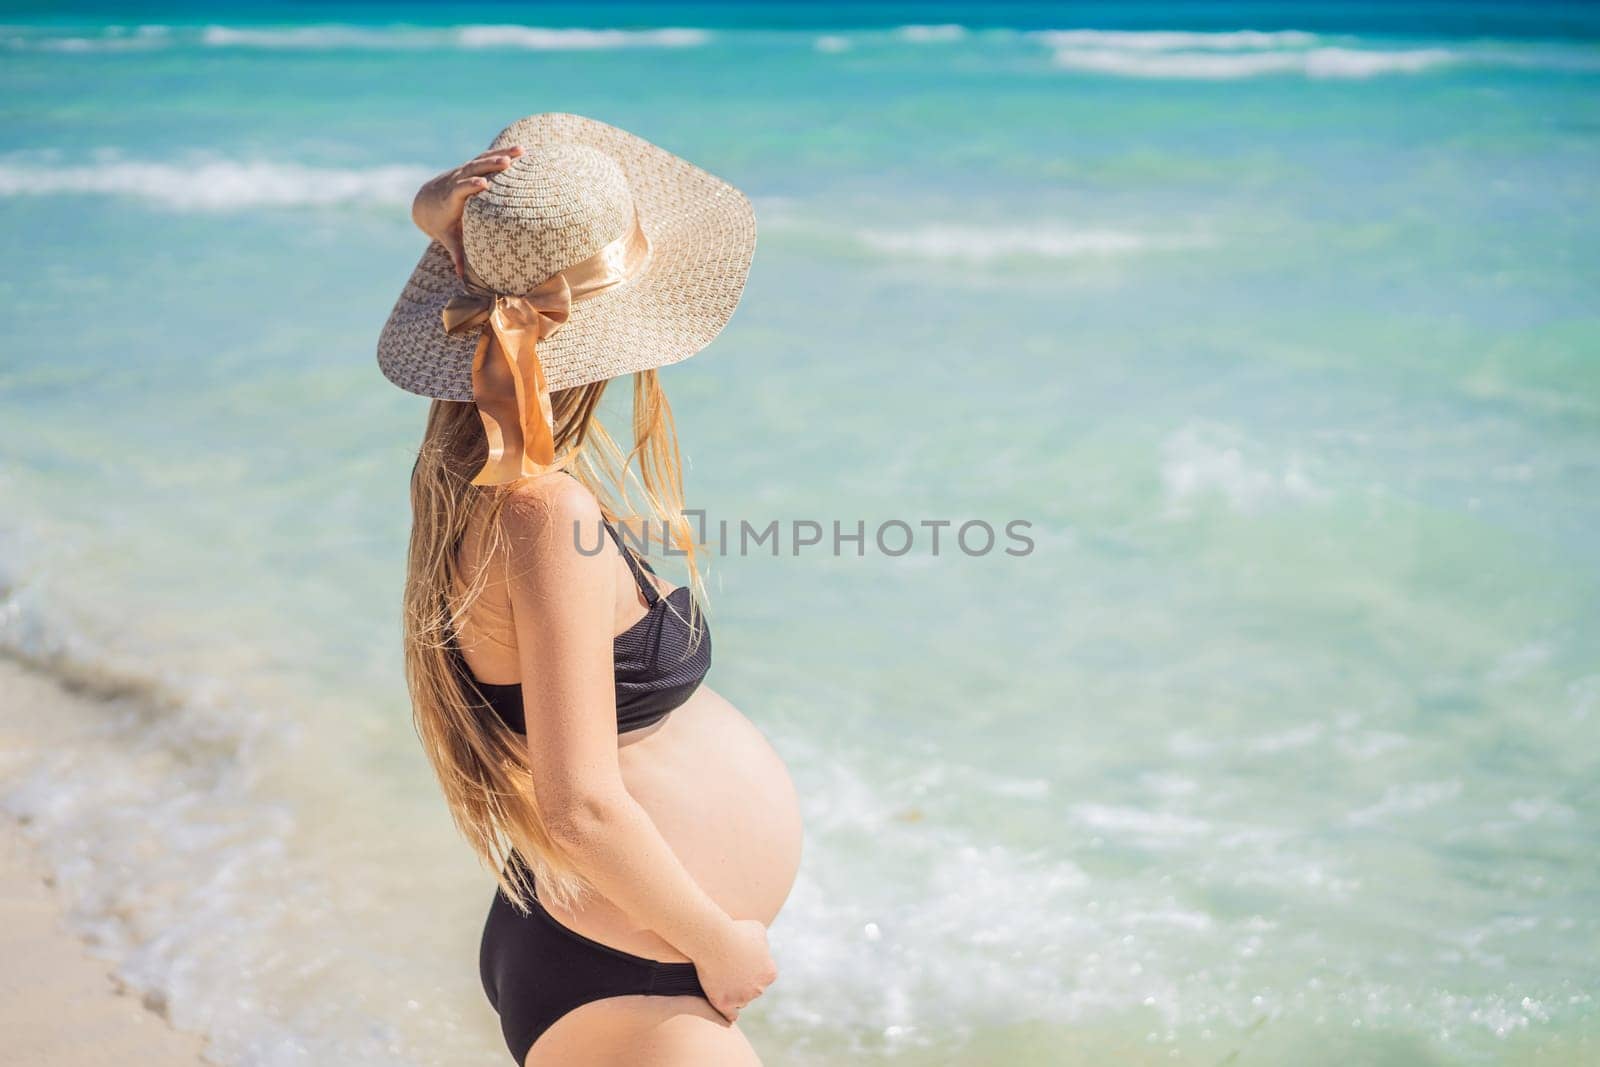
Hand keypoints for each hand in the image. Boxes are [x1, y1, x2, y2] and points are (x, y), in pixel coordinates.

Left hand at [410, 145, 524, 277]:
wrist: (427, 201)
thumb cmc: (440, 223)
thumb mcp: (447, 238)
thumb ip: (456, 254)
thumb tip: (462, 277)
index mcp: (450, 198)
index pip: (460, 189)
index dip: (469, 186)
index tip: (482, 185)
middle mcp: (457, 181)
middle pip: (473, 170)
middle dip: (489, 166)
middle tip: (507, 163)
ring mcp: (465, 171)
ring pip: (483, 160)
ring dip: (501, 155)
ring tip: (521, 152)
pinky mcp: (472, 167)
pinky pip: (488, 158)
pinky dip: (503, 152)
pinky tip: (522, 150)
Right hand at [692, 918, 776, 1022]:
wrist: (713, 939)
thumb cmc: (735, 931)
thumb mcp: (758, 930)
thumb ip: (763, 945)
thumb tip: (762, 952)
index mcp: (770, 974)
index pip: (763, 976)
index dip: (752, 969)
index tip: (740, 961)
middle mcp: (759, 989)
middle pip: (753, 990)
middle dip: (744, 982)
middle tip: (729, 968)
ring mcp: (741, 998)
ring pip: (741, 1000)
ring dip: (734, 994)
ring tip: (722, 980)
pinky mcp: (724, 1003)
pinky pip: (730, 1015)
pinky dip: (729, 1013)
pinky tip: (726, 1008)